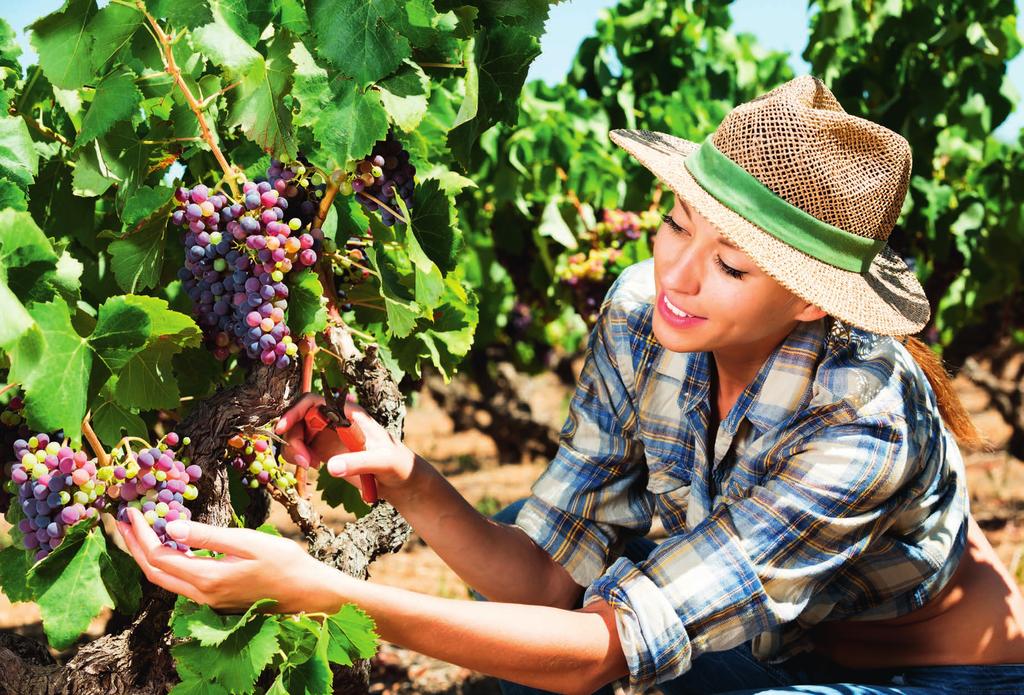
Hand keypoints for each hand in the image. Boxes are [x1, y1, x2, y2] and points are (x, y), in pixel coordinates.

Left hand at [116, 507, 345, 613]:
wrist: (308, 592)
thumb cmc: (285, 562)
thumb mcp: (248, 541)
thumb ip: (208, 535)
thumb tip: (171, 528)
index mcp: (207, 578)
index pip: (160, 556)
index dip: (142, 534)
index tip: (133, 512)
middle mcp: (202, 594)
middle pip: (155, 573)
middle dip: (135, 547)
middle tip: (124, 522)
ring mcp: (209, 600)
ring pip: (166, 579)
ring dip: (149, 556)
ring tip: (141, 532)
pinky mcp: (217, 599)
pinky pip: (182, 582)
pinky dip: (169, 563)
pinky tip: (173, 546)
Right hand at [275, 394, 419, 502]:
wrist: (400, 481)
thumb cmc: (396, 464)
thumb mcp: (381, 461)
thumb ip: (357, 462)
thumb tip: (329, 467)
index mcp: (348, 413)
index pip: (313, 401)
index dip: (295, 410)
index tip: (283, 427)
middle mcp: (334, 421)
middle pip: (299, 419)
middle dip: (294, 438)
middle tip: (304, 461)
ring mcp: (328, 436)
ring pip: (297, 435)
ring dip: (294, 449)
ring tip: (310, 465)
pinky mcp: (324, 452)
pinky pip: (301, 450)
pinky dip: (298, 457)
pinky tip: (313, 465)